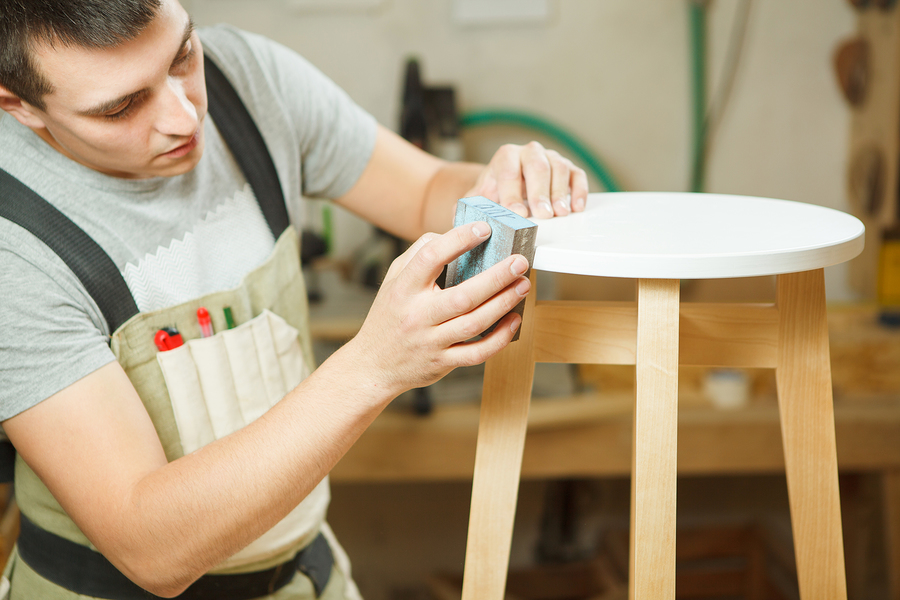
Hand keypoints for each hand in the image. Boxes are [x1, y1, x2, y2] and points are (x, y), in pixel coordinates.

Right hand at [351, 222, 530, 394]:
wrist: (373, 365)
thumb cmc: (388, 317)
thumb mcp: (393, 280)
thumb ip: (418, 254)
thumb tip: (451, 235)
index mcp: (403, 289)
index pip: (430, 258)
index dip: (458, 240)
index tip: (483, 229)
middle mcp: (417, 316)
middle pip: (463, 296)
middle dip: (496, 277)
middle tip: (519, 262)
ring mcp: (431, 342)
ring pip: (474, 324)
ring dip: (503, 303)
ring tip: (522, 285)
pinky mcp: (443, 363)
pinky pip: (477, 353)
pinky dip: (499, 338)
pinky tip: (514, 320)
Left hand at [465, 141, 588, 218]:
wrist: (506, 185)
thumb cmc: (493, 194)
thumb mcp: (477, 199)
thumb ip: (468, 209)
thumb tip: (464, 225)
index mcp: (505, 156)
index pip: (509, 171)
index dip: (512, 193)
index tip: (517, 214)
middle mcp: (529, 152)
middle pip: (537, 166)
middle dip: (540, 192)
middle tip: (543, 215)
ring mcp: (550, 158)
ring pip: (559, 168)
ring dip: (560, 192)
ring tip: (560, 213)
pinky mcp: (567, 168)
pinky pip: (576, 175)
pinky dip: (579, 190)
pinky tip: (576, 206)